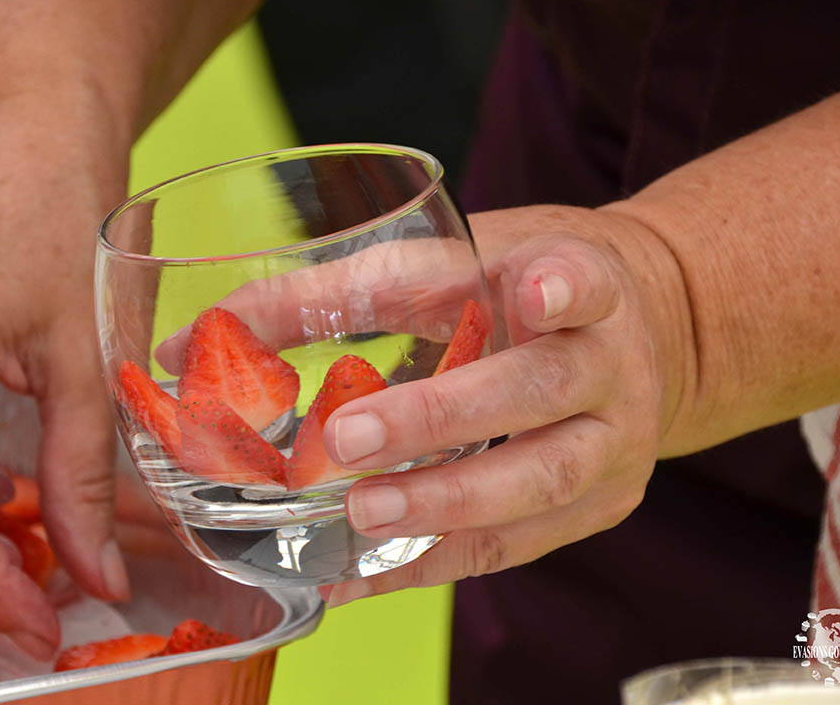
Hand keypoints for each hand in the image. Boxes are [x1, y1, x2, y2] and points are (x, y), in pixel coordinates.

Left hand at [316, 205, 696, 604]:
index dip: (563, 289)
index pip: (584, 279)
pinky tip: (360, 574)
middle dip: (441, 418)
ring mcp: (614, 444)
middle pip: (539, 390)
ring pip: (540, 483)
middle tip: (349, 440)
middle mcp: (610, 365)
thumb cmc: (519, 290)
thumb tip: (203, 337)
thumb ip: (340, 292)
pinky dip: (431, 561)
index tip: (536, 295)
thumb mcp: (453, 266)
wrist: (635, 336)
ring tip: (358, 517)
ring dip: (441, 506)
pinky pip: (513, 545)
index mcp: (584, 280)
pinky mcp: (595, 507)